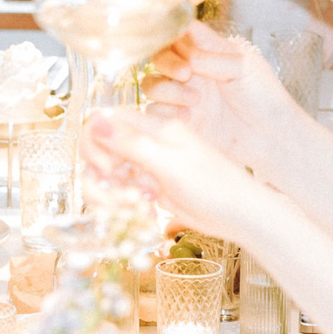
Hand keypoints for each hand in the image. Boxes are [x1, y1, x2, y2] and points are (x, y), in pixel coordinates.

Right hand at [77, 108, 282, 245]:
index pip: (103, 120)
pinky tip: (144, 212)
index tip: (108, 169)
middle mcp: (146, 143)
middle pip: (98, 149)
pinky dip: (122, 204)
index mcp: (153, 127)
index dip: (94, 143)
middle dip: (98, 175)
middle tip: (120, 194)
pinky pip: (119, 191)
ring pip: (105, 174)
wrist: (238, 213)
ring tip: (134, 207)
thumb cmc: (213, 186)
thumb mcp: (169, 163)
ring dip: (109, 194)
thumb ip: (131, 143)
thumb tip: (94, 121)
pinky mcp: (148, 187)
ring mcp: (146, 166)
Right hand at [133, 21, 310, 171]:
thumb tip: (182, 51)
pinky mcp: (180, 122)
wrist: (271, 137)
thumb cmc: (265, 97)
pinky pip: (154, 113)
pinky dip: (165, 113)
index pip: (179, 34)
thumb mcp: (244, 66)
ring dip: (167, 89)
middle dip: (167, 62)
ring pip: (151, 84)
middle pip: (158, 57)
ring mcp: (183, 97)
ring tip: (195, 100)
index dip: (172, 35)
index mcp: (208, 52)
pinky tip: (188, 117)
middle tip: (186, 74)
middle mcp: (192, 72)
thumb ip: (210, 55)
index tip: (180, 44)